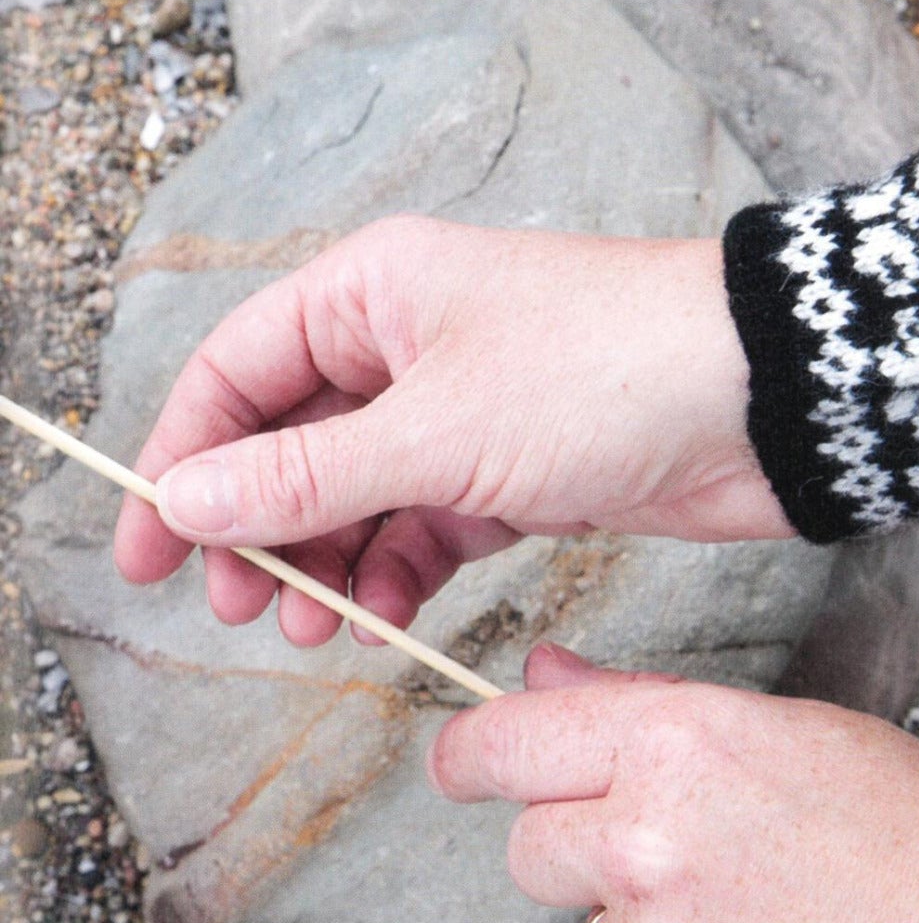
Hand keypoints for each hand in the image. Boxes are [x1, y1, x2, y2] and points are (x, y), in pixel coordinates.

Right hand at [113, 217, 791, 644]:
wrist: (764, 402)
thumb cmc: (605, 373)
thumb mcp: (436, 433)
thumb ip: (306, 477)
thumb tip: (186, 498)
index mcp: (373, 292)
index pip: (236, 372)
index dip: (183, 461)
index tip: (151, 555)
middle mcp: (410, 342)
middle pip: (292, 442)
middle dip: (260, 529)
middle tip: (242, 611)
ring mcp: (466, 408)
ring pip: (360, 495)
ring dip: (330, 563)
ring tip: (319, 630)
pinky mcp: (518, 470)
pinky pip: (428, 526)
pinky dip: (401, 571)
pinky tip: (387, 618)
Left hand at [429, 645, 918, 922]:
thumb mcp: (805, 737)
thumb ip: (652, 708)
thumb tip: (542, 675)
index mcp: (679, 749)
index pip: (504, 746)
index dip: (477, 755)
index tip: (472, 767)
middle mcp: (644, 854)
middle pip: (532, 850)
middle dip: (591, 852)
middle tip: (701, 865)